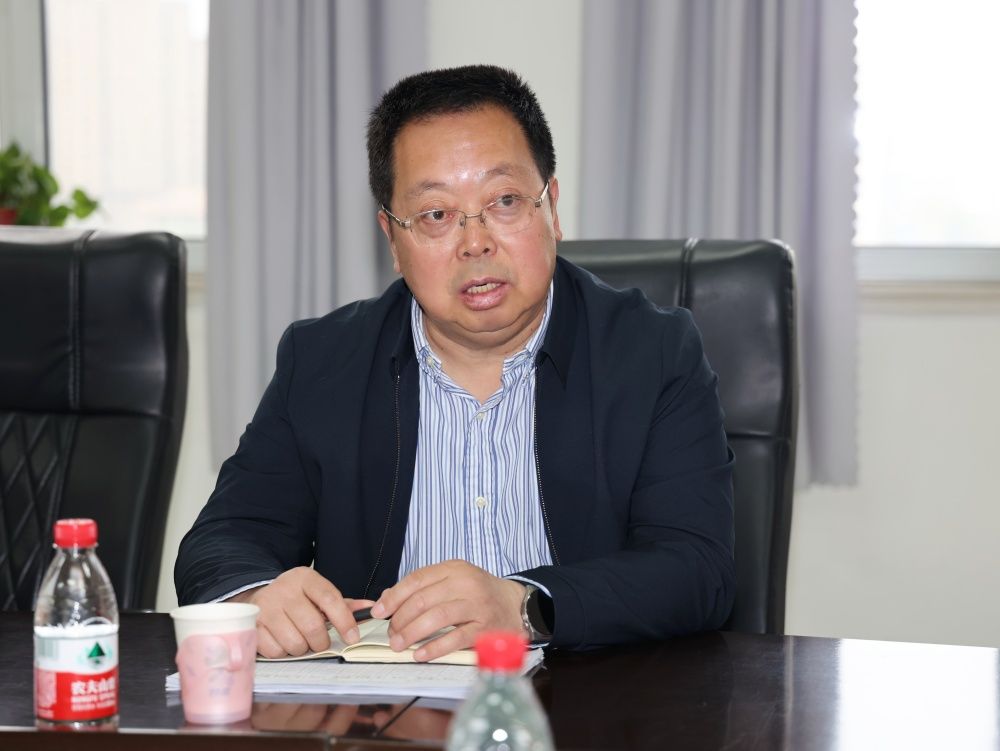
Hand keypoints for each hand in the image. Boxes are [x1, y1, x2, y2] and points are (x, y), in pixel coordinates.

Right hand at [227, 567, 373, 657]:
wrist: (259, 596)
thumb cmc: (296, 599)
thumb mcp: (318, 594)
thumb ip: (344, 604)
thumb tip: (370, 609)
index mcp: (304, 578)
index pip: (330, 599)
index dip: (345, 621)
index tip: (353, 637)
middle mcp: (284, 590)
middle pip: (313, 626)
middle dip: (321, 641)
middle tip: (321, 642)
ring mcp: (266, 607)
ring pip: (295, 642)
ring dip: (303, 648)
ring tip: (301, 640)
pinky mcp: (253, 625)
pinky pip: (276, 651)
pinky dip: (284, 652)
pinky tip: (283, 642)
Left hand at [370, 560, 525, 661]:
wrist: (515, 604)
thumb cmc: (478, 593)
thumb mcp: (453, 580)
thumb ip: (424, 587)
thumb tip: (387, 599)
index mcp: (454, 569)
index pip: (416, 580)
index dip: (394, 597)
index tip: (378, 611)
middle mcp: (466, 583)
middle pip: (423, 600)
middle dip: (400, 619)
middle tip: (391, 634)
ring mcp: (476, 605)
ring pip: (437, 618)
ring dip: (412, 633)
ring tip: (399, 645)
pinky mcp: (484, 628)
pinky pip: (455, 638)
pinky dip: (434, 648)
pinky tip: (420, 655)